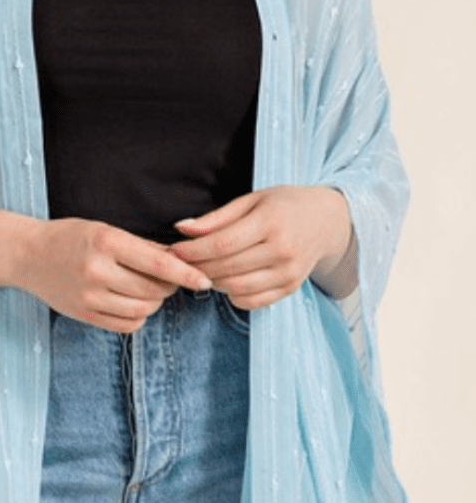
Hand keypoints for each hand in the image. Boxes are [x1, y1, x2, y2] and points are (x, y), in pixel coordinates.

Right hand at [16, 217, 210, 332]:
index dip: (187, 275)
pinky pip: (126, 325)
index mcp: (106, 242)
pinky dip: (138, 316)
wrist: (28, 255)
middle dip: (169, 287)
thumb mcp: (106, 230)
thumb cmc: (71, 237)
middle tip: (166, 279)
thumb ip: (142, 247)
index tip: (205, 281)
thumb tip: (180, 260)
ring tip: (148, 290)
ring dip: (154, 302)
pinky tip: (131, 303)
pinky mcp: (84, 314)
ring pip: (142, 310)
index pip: (158, 264)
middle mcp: (97, 271)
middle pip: (153, 290)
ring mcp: (89, 296)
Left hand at [169, 186, 353, 309]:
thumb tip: (182, 229)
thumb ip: (216, 218)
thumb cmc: (284, 206)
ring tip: (203, 270)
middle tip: (182, 262)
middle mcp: (282, 250)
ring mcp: (288, 273)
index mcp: (270, 222)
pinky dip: (232, 295)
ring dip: (212, 282)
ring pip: (236, 288)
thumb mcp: (252, 200)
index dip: (193, 251)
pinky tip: (226, 281)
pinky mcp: (290, 288)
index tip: (175, 250)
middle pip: (226, 268)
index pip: (222, 244)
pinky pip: (252, 302)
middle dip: (197, 267)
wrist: (327, 221)